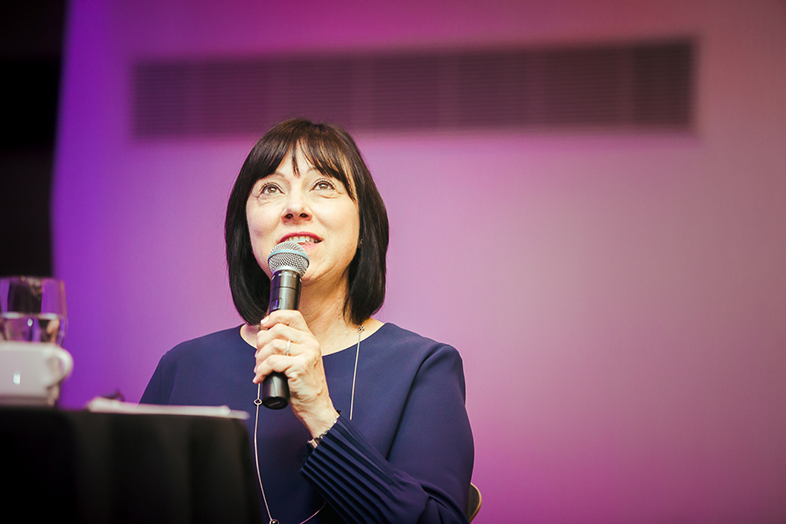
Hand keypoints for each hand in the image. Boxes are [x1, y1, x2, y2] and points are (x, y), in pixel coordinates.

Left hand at [253, 310, 338, 436]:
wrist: (316, 406)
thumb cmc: (304, 386)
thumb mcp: (300, 361)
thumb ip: (287, 348)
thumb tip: (263, 336)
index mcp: (310, 340)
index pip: (293, 316)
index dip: (275, 316)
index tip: (264, 325)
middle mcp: (310, 344)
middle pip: (278, 329)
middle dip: (261, 343)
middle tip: (258, 357)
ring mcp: (307, 354)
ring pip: (273, 345)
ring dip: (260, 358)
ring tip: (259, 369)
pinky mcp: (300, 366)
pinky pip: (273, 361)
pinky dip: (262, 370)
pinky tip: (261, 377)